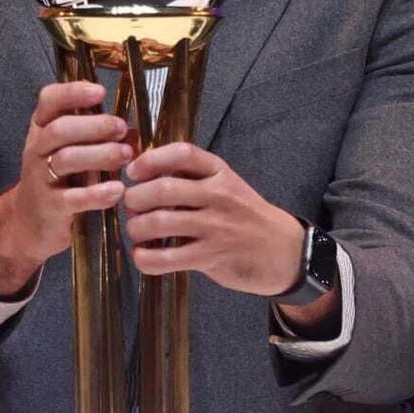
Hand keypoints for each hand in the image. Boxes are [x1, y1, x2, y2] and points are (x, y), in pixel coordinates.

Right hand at [0, 81, 132, 297]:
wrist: (31, 222)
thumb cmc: (61, 179)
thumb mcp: (75, 152)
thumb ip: (99, 139)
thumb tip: (135, 131)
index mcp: (43, 129)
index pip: (49, 101)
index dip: (72, 92)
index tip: (100, 92)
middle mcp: (37, 150)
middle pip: (60, 129)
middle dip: (94, 126)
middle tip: (122, 128)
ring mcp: (40, 179)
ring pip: (66, 160)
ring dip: (100, 155)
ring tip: (126, 155)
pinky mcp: (49, 207)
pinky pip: (72, 198)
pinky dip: (97, 194)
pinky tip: (117, 190)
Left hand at [121, 142, 303, 296]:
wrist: (281, 249)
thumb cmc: (244, 214)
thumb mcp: (226, 183)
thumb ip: (191, 175)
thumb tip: (142, 169)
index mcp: (220, 172)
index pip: (182, 154)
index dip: (150, 159)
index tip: (133, 172)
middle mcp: (218, 196)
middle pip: (162, 189)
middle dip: (134, 199)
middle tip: (131, 207)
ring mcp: (215, 228)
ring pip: (158, 223)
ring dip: (136, 228)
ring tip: (137, 231)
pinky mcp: (210, 258)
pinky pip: (165, 258)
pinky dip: (144, 258)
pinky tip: (142, 255)